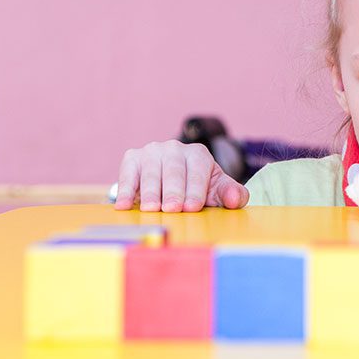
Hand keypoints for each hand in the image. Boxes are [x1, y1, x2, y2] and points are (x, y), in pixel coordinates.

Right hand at [115, 140, 248, 211]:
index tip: (192, 207)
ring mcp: (152, 151)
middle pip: (173, 171)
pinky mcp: (133, 158)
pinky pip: (128, 174)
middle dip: (173, 191)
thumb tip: (235, 199)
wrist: (170, 181)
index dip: (195, 190)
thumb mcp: (216, 190)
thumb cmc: (197, 188)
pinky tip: (123, 205)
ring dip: (150, 192)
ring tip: (150, 209)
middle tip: (172, 209)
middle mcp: (174, 148)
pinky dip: (125, 190)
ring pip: (150, 172)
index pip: (197, 171)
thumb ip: (231, 194)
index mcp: (198, 154)